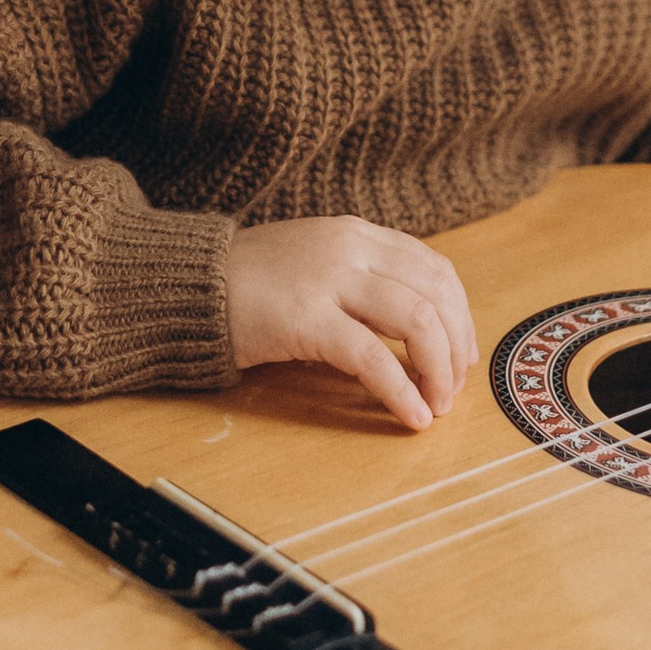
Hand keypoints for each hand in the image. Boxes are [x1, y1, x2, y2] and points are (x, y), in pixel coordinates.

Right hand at [223, 215, 479, 428]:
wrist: (188, 283)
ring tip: (436, 405)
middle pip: (434, 295)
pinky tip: (410, 416)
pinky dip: (401, 390)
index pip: (433, 268)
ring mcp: (329, 280)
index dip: (459, 314)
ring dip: (438, 371)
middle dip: (455, 349)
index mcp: (357, 233)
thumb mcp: (315, 262)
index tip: (462, 353)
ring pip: (416, 321)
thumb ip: (362, 280)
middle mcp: (351, 248)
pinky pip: (372, 358)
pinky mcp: (305, 319)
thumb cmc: (249, 282)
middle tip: (452, 389)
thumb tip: (417, 328)